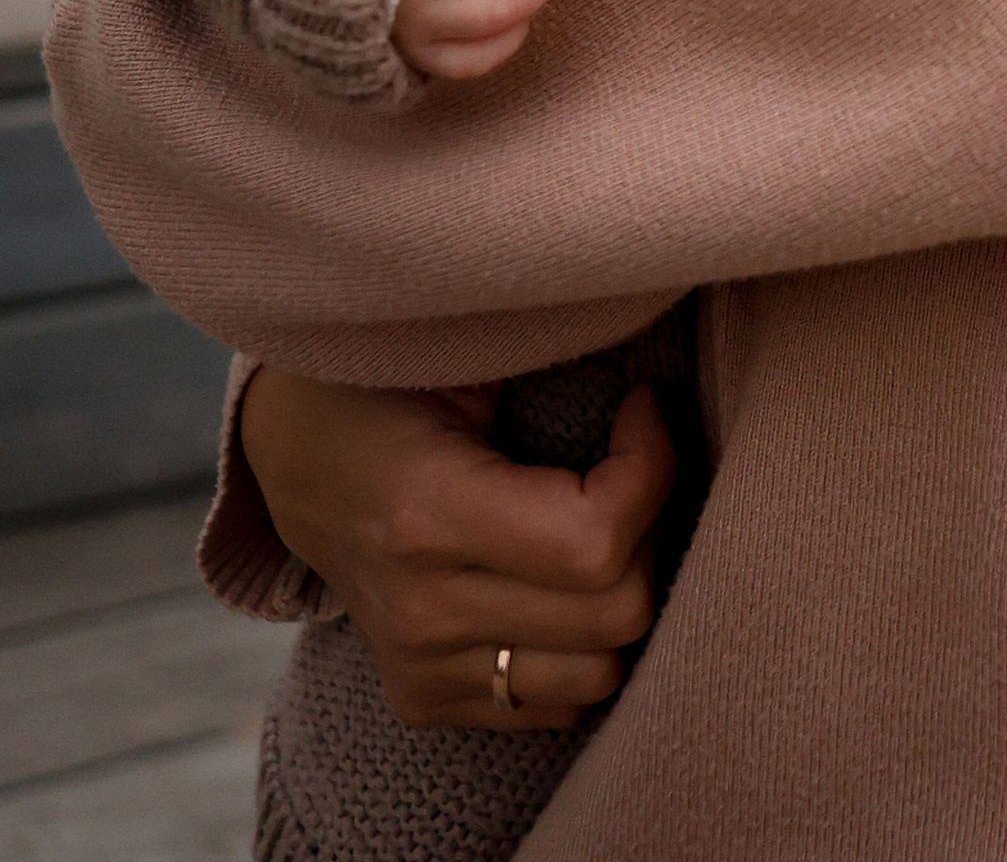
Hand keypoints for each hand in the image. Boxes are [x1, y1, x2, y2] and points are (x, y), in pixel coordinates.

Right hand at [238, 368, 673, 728]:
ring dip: (624, 595)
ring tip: (605, 520)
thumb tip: (657, 374)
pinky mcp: (423, 699)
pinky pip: (555, 704)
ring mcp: (419, 669)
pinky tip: (567, 578)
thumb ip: (548, 364)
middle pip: (613, 615)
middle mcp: (421, 613)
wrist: (296, 450)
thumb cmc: (390, 379)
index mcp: (426, 518)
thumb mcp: (459, 354)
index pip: (595, 542)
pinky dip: (583, 647)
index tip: (643, 406)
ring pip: (598, 676)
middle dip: (650, 526)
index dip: (651, 468)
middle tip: (630, 460)